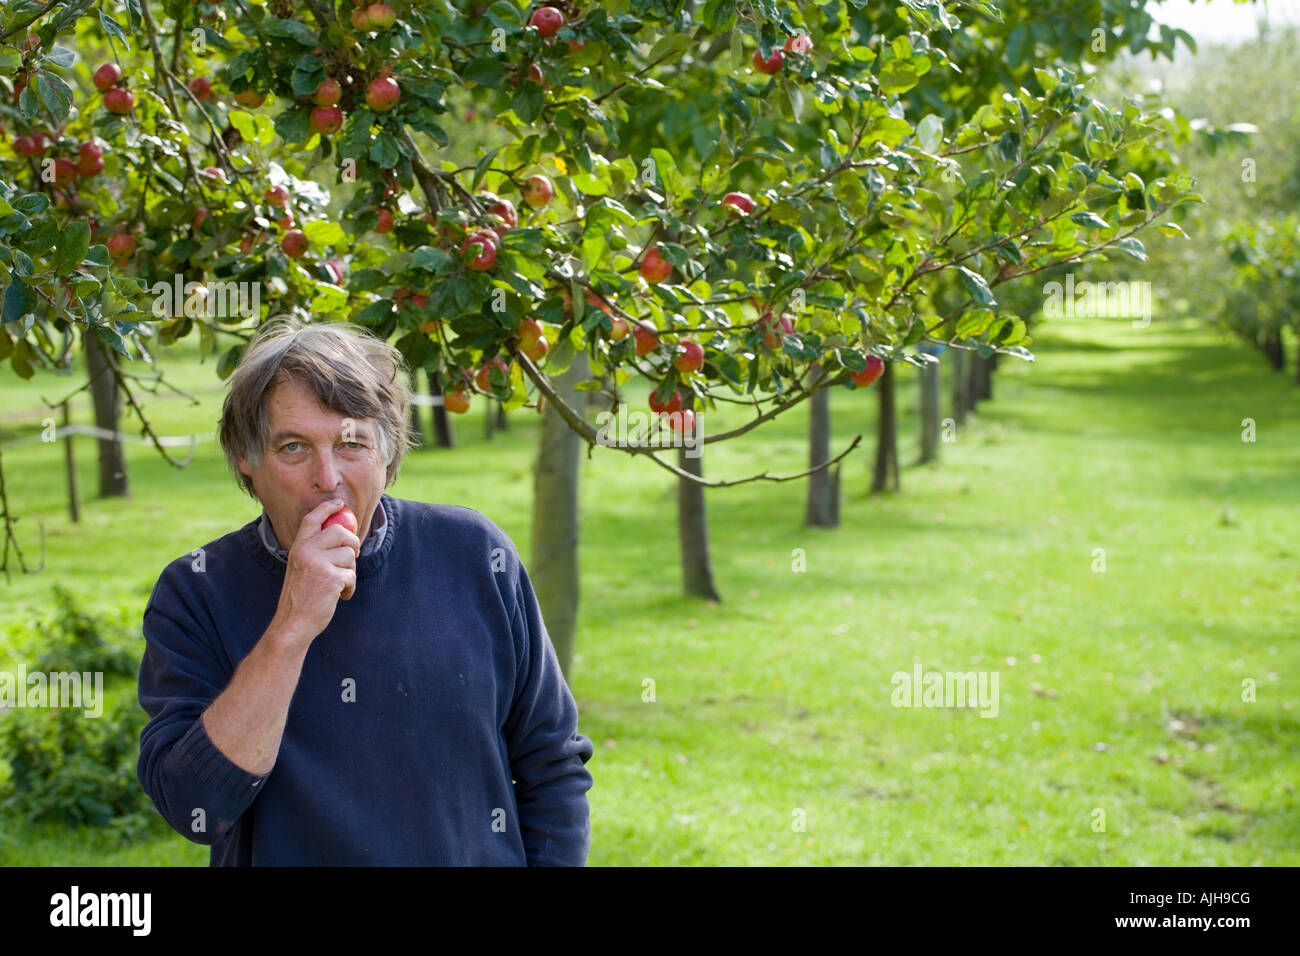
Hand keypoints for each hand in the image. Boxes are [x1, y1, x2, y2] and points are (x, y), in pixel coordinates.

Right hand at [272, 498, 361, 642]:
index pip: (312, 519)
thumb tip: (341, 535)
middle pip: (340, 532)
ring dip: (350, 571)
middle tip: (353, 556)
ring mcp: (319, 563)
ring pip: (350, 555)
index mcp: (298, 547)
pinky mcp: (332, 577)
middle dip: (352, 543)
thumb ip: (314, 551)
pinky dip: (350, 587)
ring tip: (339, 584)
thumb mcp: (300, 568)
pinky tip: (341, 596)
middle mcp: (307, 551)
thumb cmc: (300, 597)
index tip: (340, 504)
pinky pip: (352, 575)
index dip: (327, 508)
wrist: (293, 622)